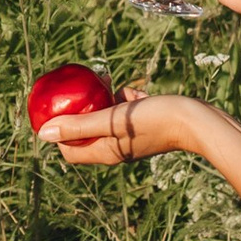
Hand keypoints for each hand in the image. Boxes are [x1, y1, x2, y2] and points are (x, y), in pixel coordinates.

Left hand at [34, 86, 206, 170]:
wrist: (197, 120)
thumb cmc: (155, 121)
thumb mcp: (113, 119)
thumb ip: (79, 125)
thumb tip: (43, 134)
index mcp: (105, 153)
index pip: (70, 150)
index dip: (59, 132)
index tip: (55, 110)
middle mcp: (115, 148)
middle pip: (86, 130)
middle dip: (83, 110)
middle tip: (81, 90)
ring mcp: (130, 137)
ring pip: (106, 116)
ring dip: (106, 100)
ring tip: (112, 88)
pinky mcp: (143, 125)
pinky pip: (125, 111)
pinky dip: (125, 99)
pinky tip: (135, 93)